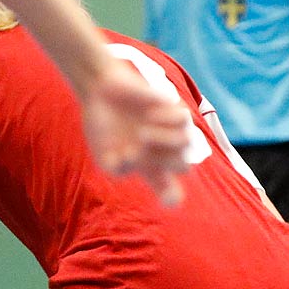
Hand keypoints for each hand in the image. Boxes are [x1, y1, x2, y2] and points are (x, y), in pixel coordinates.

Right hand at [84, 58, 189, 202]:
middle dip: (163, 161)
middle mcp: (164, 151)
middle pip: (183, 166)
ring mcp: (171, 129)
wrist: (100, 91)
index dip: (172, 197)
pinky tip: (148, 115)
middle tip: (137, 149)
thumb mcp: (102, 153)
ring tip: (141, 133)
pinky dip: (166, 119)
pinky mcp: (172, 107)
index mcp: (149, 168)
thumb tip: (133, 161)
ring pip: (188, 142)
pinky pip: (184, 118)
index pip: (169, 190)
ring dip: (165, 140)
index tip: (166, 197)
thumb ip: (116, 168)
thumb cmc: (102, 126)